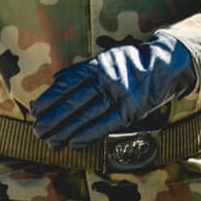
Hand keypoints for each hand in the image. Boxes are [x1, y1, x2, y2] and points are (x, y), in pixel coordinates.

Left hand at [29, 36, 198, 149]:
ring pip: (87, 116)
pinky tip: (74, 143)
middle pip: (73, 102)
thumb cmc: (131, 62)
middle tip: (37, 130)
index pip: (67, 85)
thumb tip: (56, 79)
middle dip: (53, 118)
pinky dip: (88, 135)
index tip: (35, 111)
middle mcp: (107, 80)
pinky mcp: (132, 110)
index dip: (49, 99)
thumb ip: (82, 69)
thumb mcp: (106, 57)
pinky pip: (106, 124)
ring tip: (50, 141)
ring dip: (66, 130)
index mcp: (97, 65)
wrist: (165, 65)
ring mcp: (120, 95)